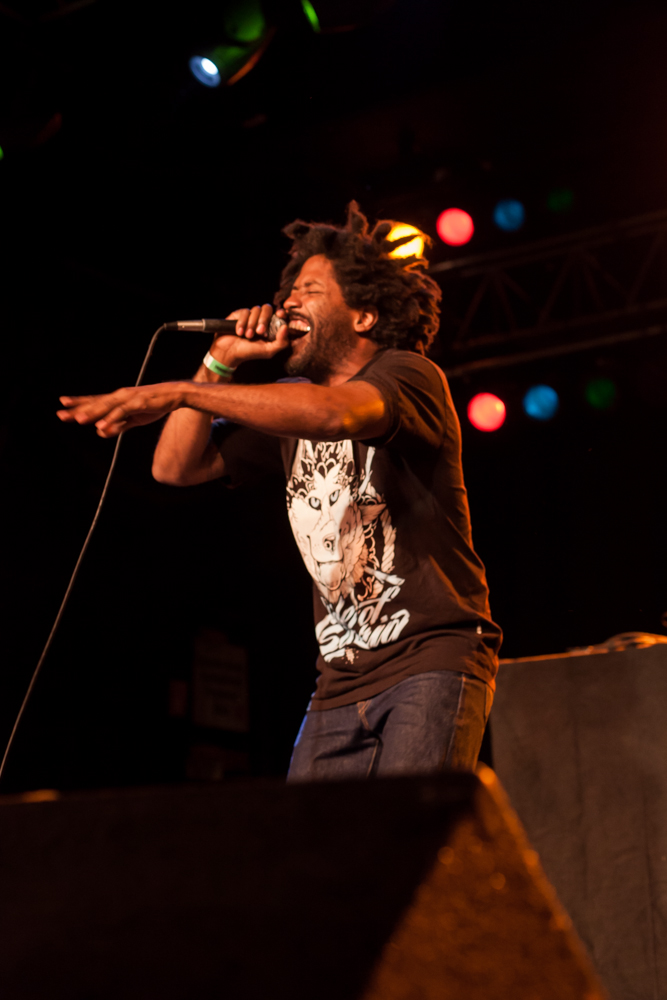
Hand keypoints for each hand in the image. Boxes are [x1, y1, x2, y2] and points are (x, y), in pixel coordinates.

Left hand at [57, 382, 184, 437]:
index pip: (95, 401)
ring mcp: (128, 399)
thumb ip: (118, 426)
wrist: (175, 395)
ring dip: (91, 413)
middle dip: (78, 409)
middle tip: (61, 414)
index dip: (79, 403)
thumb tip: (101, 432)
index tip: (63, 404)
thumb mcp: (134, 419)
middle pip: (95, 403)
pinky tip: (101, 426)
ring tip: (77, 420)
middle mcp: (120, 396)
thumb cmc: (155, 405)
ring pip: (106, 407)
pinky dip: (111, 419)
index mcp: (118, 399)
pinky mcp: (138, 403)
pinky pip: (122, 413)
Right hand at [208, 304, 288, 369]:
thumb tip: (286, 327)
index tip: (280, 315)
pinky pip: (244, 311)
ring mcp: (250, 316)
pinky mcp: (239, 314)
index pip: (278, 314)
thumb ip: (281, 342)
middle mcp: (261, 319)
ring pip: (256, 309)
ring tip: (247, 336)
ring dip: (252, 324)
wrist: (229, 353)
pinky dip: (242, 323)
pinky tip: (239, 332)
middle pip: (267, 308)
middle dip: (264, 319)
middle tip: (259, 332)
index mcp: (271, 326)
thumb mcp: (268, 351)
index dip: (281, 312)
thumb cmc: (249, 352)